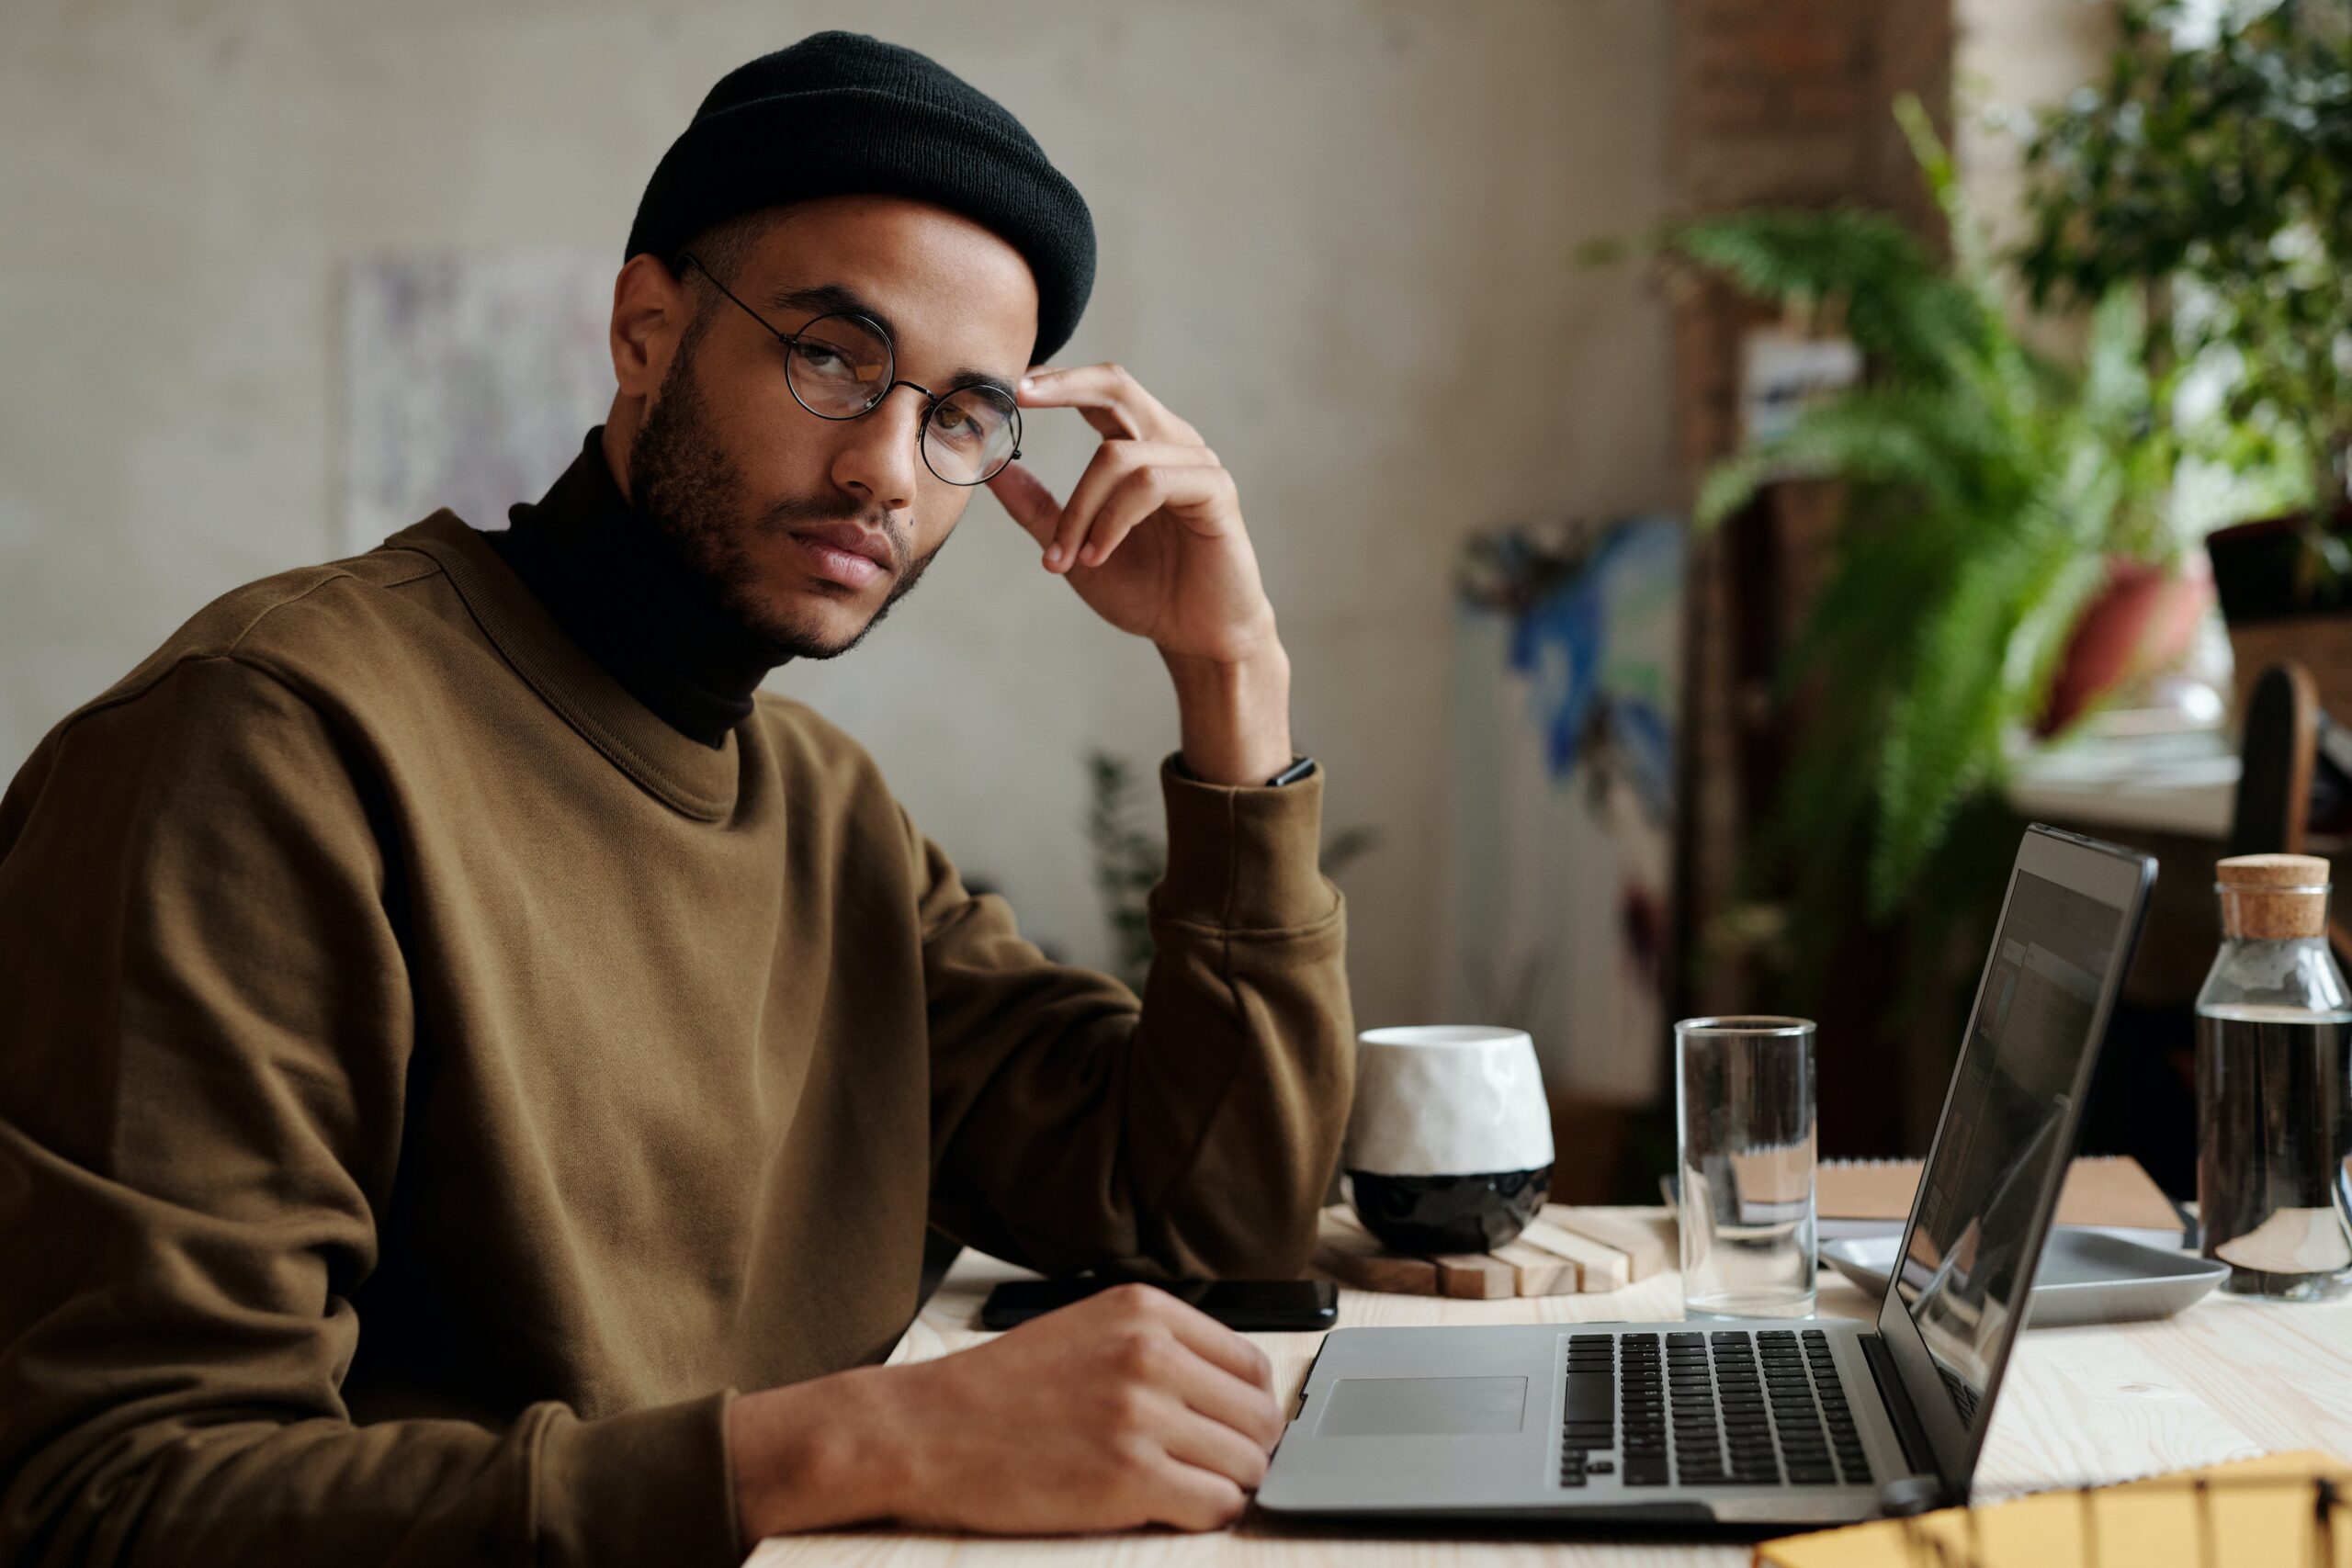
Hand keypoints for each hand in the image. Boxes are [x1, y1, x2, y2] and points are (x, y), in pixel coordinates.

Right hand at [728, 1282, 1285, 1538]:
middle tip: (1213, 1469)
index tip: (1233, 1430)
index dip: (1249, 1408)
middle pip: (1259, 1417)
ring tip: (1184, 1489)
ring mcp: (1142, 1415)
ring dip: (1226, 1486)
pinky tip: (1169, 1509)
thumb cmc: (999, 1389)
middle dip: (1245, 1450)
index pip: (1253, 1364)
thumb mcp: (1087, 1330)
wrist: (923, 1429)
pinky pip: (1217, 1505)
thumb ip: (1158, 1347)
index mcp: (1145, 1311)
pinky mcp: (1129, 1477)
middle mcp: (1151, 1354)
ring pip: (1248, 1464)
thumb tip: (1230, 1393)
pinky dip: (1204, 1515)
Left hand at [987, 363, 1278, 665]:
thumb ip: (1038, 508)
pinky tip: (1099, 554)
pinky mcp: (1215, 490)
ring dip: (1081, 510)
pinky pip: (1151, 484)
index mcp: (1140, 446)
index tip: (1010, 386)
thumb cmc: (1146, 589)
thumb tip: (992, 470)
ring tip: (1069, 557)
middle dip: (1064, 387)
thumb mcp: (1074, 548)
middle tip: (1020, 395)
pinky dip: (1113, 520)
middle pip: (1116, 386)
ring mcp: (1196, 463)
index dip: (1055, 381)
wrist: (1196, 636)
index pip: (1097, 393)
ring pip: (1118, 456)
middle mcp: (1169, 443)